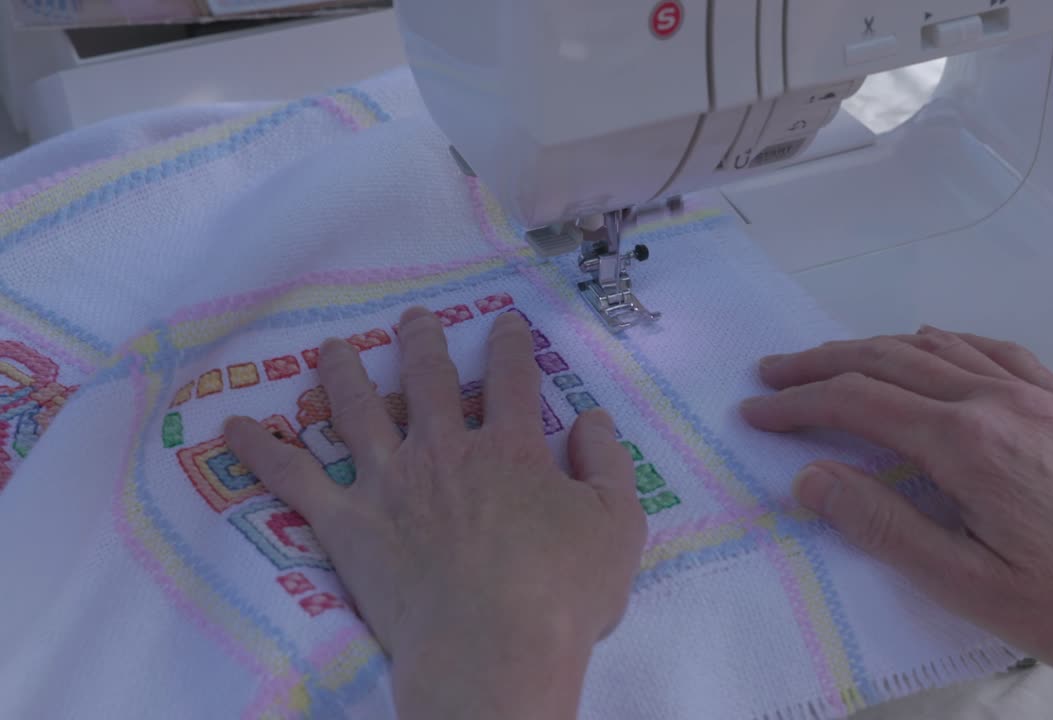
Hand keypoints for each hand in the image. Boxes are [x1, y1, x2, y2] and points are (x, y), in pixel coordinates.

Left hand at [224, 308, 646, 718]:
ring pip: (358, 410)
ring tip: (332, 349)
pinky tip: (234, 428)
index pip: (512, 379)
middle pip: (429, 379)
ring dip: (343, 373)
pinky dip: (263, 451)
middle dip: (422, 343)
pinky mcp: (347, 524)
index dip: (510, 345)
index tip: (505, 323)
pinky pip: (295, 479)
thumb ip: (608, 464)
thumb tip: (592, 420)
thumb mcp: (618, 526)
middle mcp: (444, 450)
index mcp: (511, 450)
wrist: (493, 648)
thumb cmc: (562, 594)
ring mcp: (389, 483)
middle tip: (414, 319)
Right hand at [741, 326, 1052, 718]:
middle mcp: (999, 401)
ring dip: (873, 350)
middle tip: (772, 375)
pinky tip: (927, 349)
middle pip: (888, 362)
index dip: (799, 405)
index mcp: (968, 445)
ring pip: (936, 349)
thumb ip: (883, 526)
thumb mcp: (965, 586)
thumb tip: (810, 477)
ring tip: (832, 363)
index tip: (756, 411)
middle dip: (821, 366)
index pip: (859, 404)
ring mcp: (1038, 394)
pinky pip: (991, 350)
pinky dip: (942, 344)